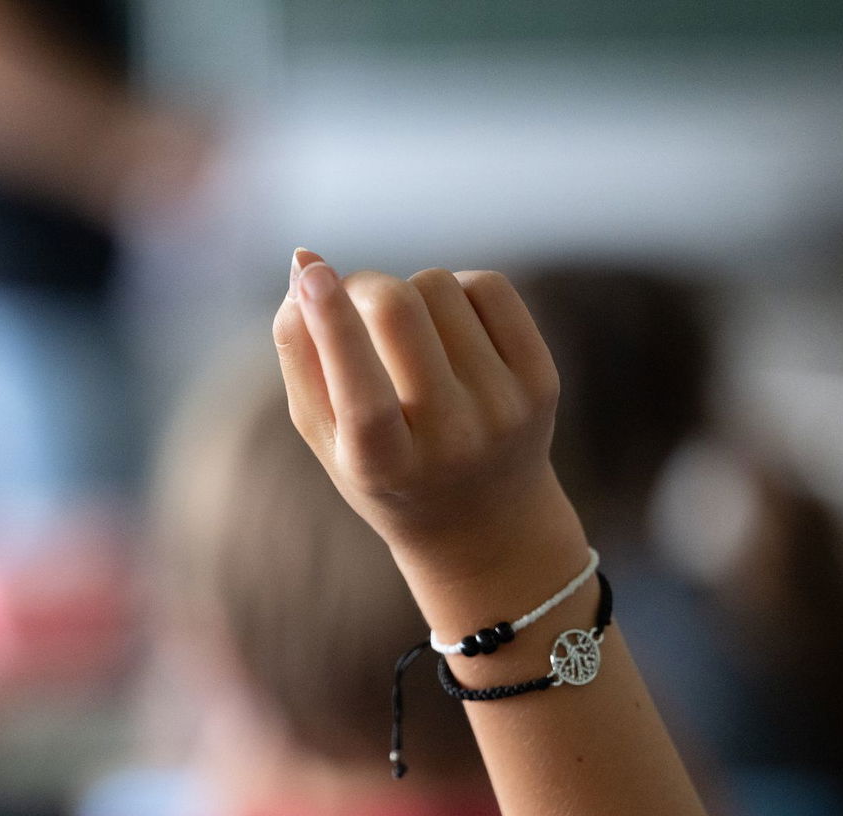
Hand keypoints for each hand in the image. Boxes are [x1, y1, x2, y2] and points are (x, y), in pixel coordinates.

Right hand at [272, 250, 587, 619]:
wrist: (484, 523)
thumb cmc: (384, 470)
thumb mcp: (327, 436)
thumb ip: (300, 356)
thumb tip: (304, 264)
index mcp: (387, 468)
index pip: (362, 393)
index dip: (333, 326)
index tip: (313, 275)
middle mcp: (454, 440)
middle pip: (400, 312)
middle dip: (363, 286)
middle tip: (350, 299)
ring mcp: (505, 409)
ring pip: (440, 286)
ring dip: (409, 292)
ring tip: (407, 336)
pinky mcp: (542, 380)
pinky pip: (488, 287)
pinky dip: (456, 290)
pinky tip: (448, 329)